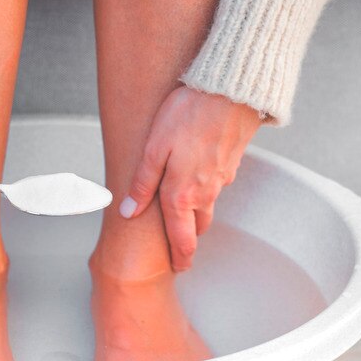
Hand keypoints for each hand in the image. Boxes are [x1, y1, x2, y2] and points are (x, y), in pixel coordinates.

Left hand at [121, 86, 262, 271]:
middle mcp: (206, 193)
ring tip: (184, 217)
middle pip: (197, 227)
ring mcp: (222, 179)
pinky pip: (217, 186)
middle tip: (179, 248)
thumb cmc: (188, 115)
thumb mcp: (154, 149)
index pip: (181, 238)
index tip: (177, 269)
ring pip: (208, 206)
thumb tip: (128, 213)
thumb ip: (142, 184)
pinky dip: (206, 191)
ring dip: (197, 217)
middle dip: (188, 240)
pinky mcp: (232, 163)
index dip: (179, 258)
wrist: (230, 92)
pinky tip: (197, 178)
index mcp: (182, 194)